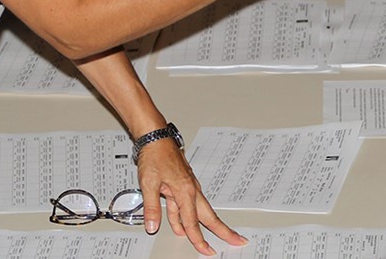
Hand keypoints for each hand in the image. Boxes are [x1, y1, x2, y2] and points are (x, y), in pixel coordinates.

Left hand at [135, 136, 245, 253]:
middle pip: (208, 216)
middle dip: (223, 230)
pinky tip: (179, 225)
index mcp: (185, 191)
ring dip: (204, 225)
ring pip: (198, 211)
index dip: (199, 239)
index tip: (207, 250)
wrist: (156, 137)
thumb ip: (151, 208)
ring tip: (208, 240)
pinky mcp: (182, 184)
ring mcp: (188, 186)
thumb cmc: (155, 156)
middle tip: (236, 240)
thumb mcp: (148, 183)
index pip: (192, 222)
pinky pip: (186, 205)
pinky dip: (184, 216)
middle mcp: (191, 189)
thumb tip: (152, 226)